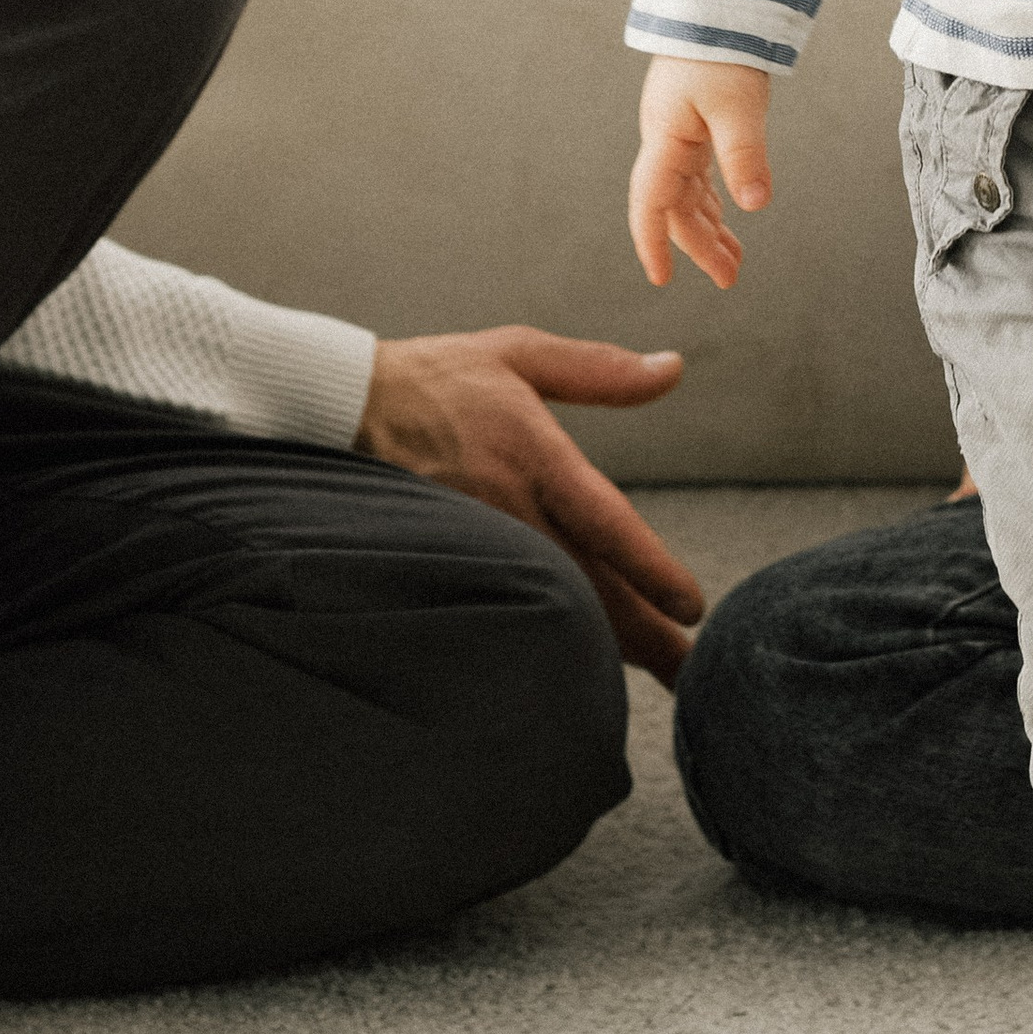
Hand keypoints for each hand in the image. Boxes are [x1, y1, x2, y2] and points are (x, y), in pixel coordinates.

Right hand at [357, 327, 704, 683]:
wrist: (337, 408)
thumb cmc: (436, 378)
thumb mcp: (519, 355)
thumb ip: (598, 371)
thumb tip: (672, 369)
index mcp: (534, 455)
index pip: (605, 524)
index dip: (650, 571)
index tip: (693, 608)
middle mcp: (507, 509)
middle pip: (588, 589)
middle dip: (646, 638)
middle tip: (695, 675)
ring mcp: (473, 544)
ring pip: (551, 610)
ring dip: (605, 649)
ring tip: (657, 678)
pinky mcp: (447, 563)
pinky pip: (507, 611)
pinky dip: (548, 639)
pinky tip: (576, 662)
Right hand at [629, 55, 773, 289]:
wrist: (715, 3)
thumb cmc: (720, 48)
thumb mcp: (738, 105)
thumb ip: (745, 155)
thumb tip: (756, 204)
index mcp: (665, 139)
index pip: (650, 204)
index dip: (653, 244)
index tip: (662, 280)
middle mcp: (665, 140)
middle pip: (677, 206)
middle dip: (700, 245)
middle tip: (730, 279)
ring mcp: (678, 131)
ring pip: (689, 193)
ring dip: (709, 227)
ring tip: (734, 260)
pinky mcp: (694, 121)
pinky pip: (699, 174)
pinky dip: (713, 200)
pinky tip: (728, 218)